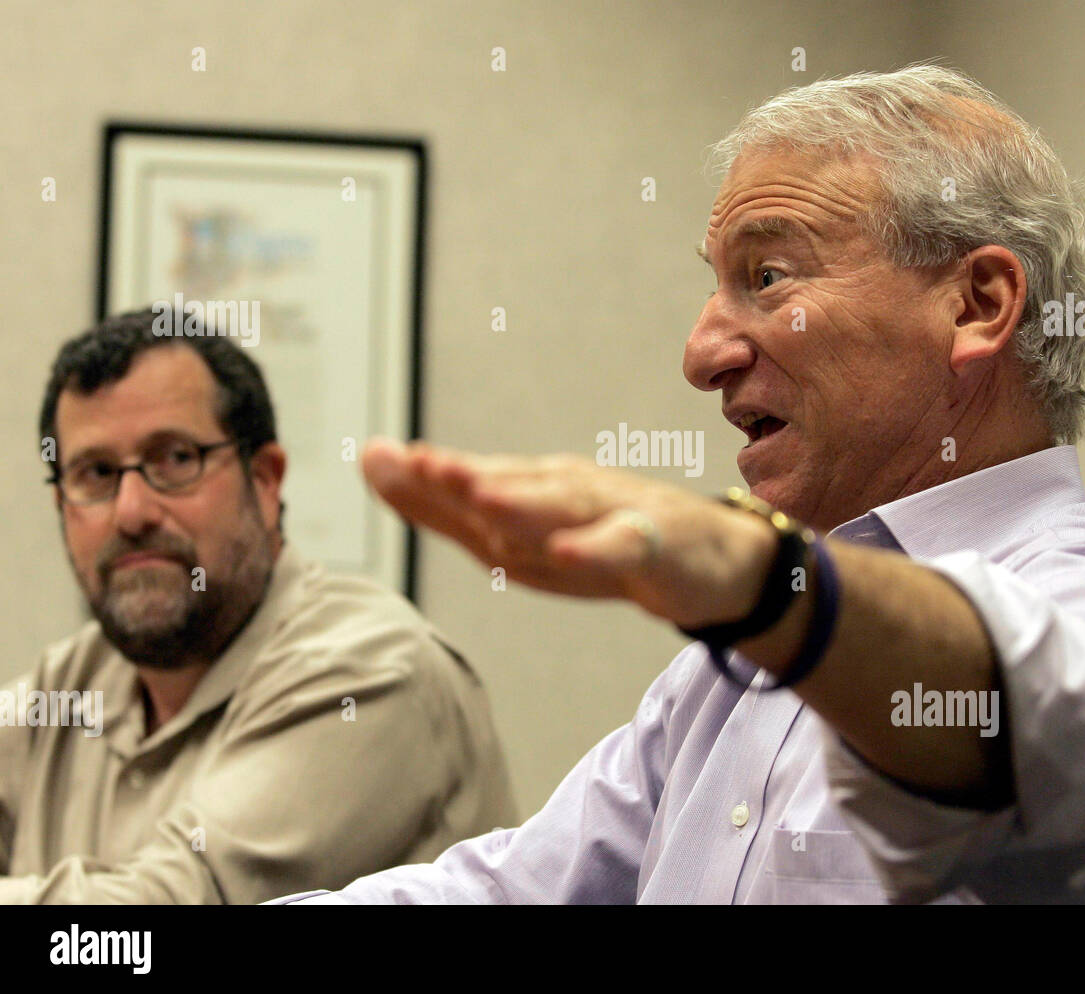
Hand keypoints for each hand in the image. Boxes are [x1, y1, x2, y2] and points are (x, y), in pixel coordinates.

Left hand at [360, 438, 776, 628]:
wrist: (705, 562)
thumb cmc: (600, 541)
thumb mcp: (515, 533)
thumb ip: (441, 504)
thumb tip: (370, 458)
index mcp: (534, 489)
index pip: (478, 481)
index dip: (433, 475)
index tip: (382, 459)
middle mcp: (569, 491)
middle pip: (515, 485)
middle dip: (468, 476)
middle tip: (422, 465)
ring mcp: (614, 513)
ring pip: (566, 506)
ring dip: (524, 500)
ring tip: (482, 497)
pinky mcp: (654, 544)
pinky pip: (623, 545)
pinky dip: (595, 546)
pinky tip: (567, 550)